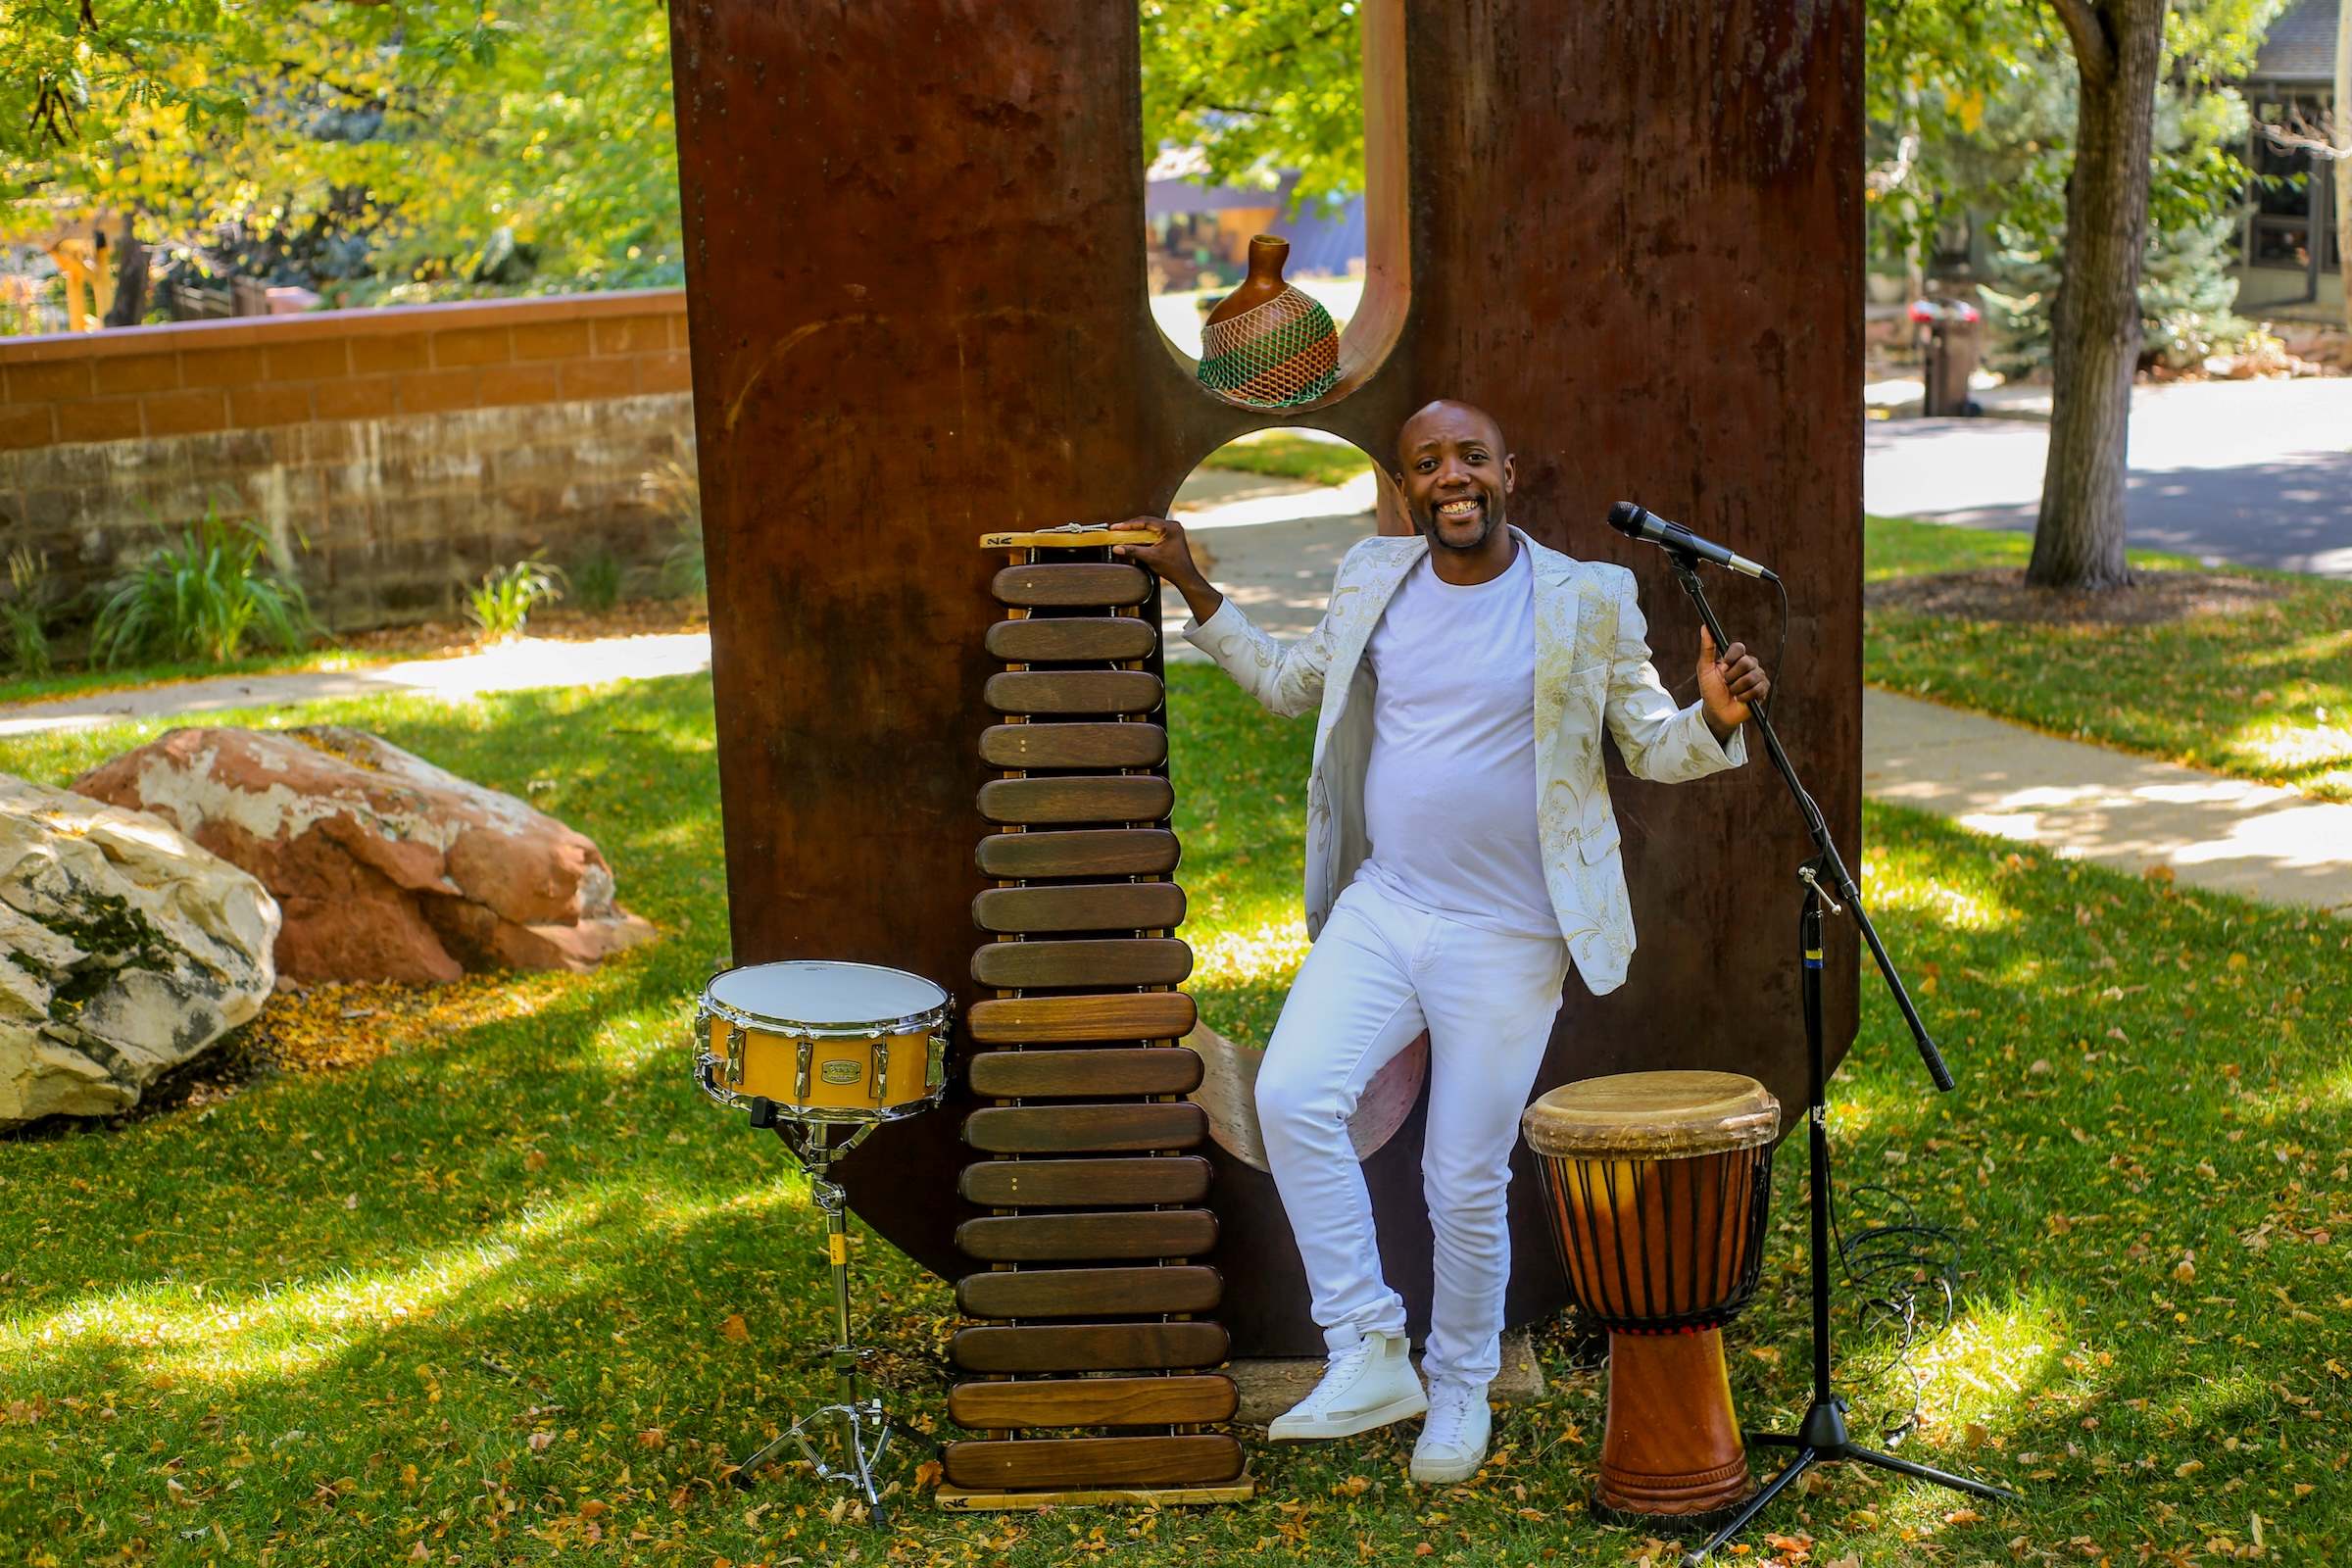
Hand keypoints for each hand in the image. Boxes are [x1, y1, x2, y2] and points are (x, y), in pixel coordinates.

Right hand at [1111, 517, 1200, 582]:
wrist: (1186, 577)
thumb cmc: (1173, 568)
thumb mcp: (1150, 558)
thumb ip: (1133, 551)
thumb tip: (1117, 548)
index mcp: (1170, 527)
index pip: (1145, 521)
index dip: (1128, 525)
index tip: (1116, 527)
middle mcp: (1172, 526)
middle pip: (1147, 522)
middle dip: (1131, 526)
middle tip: (1117, 529)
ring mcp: (1172, 531)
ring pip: (1150, 527)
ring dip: (1137, 531)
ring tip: (1123, 533)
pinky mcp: (1171, 536)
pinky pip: (1154, 532)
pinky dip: (1143, 535)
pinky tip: (1134, 539)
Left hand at [1696, 625, 1767, 740]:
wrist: (1717, 712)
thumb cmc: (1710, 690)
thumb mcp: (1705, 669)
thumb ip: (1707, 648)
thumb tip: (1705, 627)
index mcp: (1735, 658)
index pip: (1739, 647)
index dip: (1732, 656)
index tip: (1723, 665)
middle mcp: (1748, 665)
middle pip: (1747, 662)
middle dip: (1732, 676)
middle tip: (1726, 683)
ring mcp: (1757, 677)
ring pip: (1752, 677)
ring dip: (1737, 688)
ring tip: (1732, 692)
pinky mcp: (1762, 690)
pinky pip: (1757, 689)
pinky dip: (1744, 696)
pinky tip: (1740, 699)